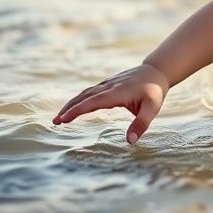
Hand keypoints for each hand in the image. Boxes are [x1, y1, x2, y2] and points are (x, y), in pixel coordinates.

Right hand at [52, 64, 169, 144]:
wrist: (157, 71)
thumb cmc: (155, 91)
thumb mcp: (152, 108)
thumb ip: (141, 124)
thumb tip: (130, 142)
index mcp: (117, 92)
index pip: (93, 102)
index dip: (77, 110)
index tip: (63, 119)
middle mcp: (109, 86)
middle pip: (84, 97)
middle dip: (68, 109)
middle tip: (55, 122)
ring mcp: (108, 83)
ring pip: (86, 93)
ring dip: (71, 103)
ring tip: (60, 117)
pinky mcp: (108, 83)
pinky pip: (90, 91)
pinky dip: (79, 99)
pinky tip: (74, 106)